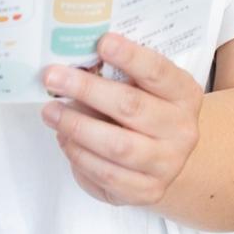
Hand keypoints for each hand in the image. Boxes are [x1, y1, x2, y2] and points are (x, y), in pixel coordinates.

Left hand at [39, 33, 201, 208]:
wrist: (168, 154)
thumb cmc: (147, 107)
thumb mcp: (144, 85)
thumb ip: (117, 72)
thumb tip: (72, 64)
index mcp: (183, 94)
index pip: (158, 72)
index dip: (130, 57)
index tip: (102, 42)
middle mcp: (181, 131)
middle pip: (131, 107)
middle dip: (86, 90)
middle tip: (52, 78)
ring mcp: (166, 165)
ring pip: (116, 146)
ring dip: (76, 126)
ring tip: (50, 112)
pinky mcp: (146, 191)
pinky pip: (106, 175)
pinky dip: (79, 156)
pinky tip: (65, 139)